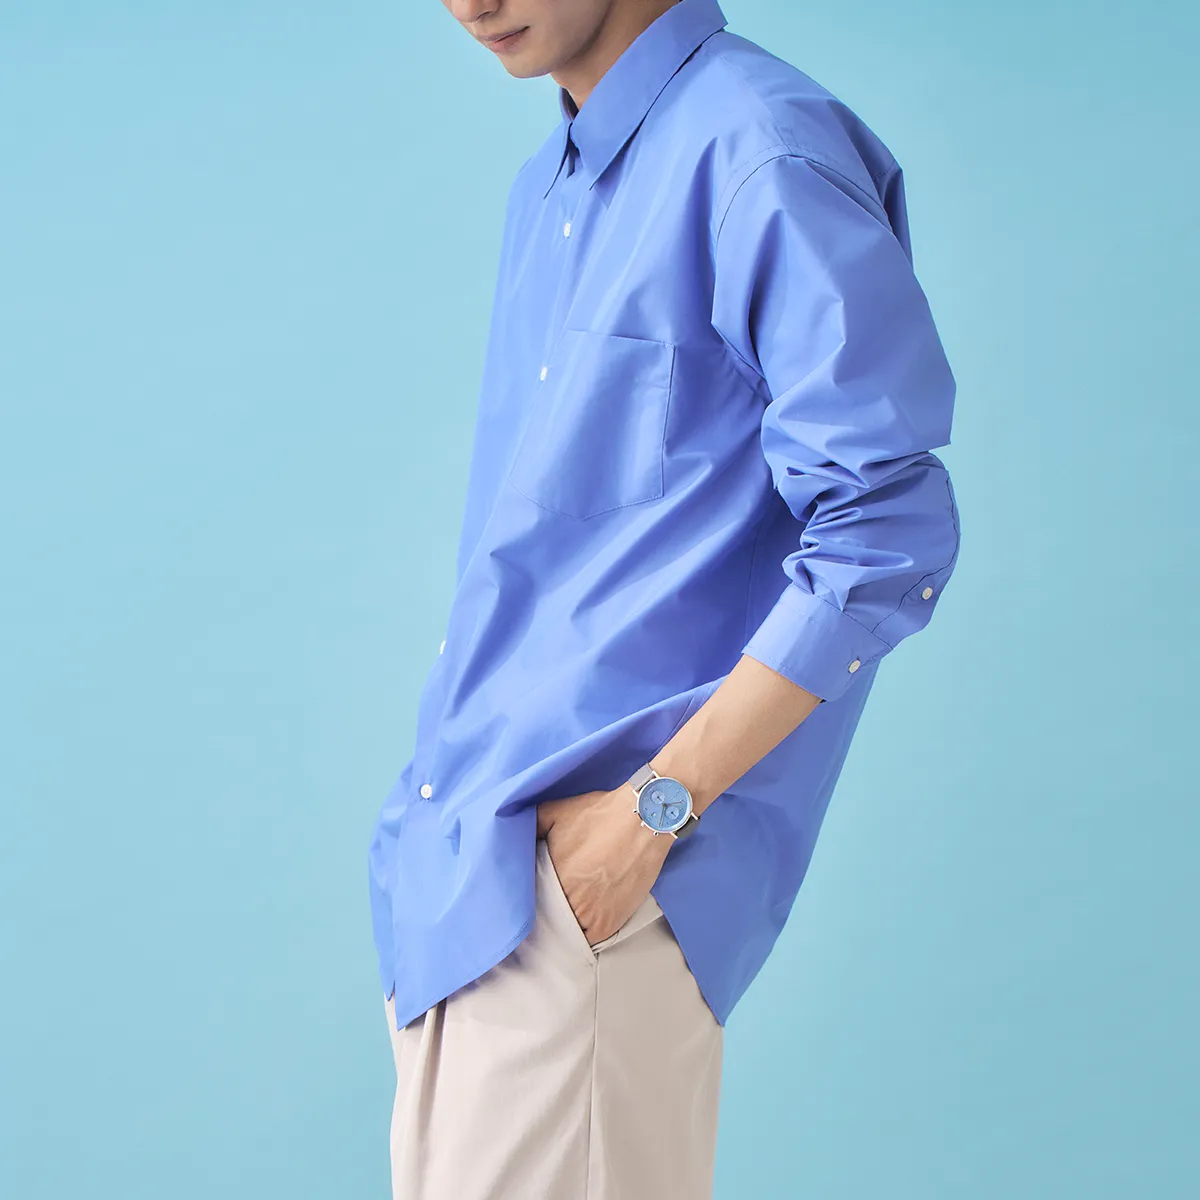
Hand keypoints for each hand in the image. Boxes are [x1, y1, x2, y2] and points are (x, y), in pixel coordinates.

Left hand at [536, 786, 670, 945]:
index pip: (529, 901)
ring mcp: (590, 914)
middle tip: (548, 906)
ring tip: (567, 915)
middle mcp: (569, 899)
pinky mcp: (610, 922)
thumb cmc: (601, 815)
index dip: (529, 900)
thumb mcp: (555, 812)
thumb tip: (511, 831)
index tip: (530, 898)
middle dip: (546, 913)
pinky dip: (585, 935)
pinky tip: (582, 924)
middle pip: (548, 918)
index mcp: (551, 875)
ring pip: (568, 932)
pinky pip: (590, 941)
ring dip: (566, 926)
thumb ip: (530, 824)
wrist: (642, 820)